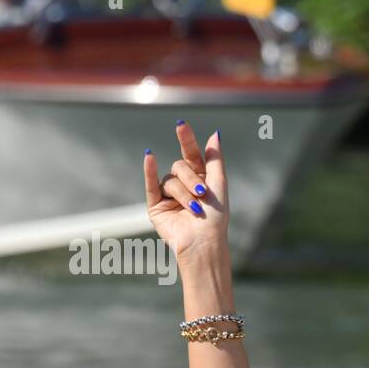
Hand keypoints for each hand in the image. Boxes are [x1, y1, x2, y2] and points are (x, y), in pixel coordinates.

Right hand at [142, 121, 227, 261]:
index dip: (187, 140)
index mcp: (201, 180)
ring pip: (170, 179)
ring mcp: (168, 195)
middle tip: (202, 194)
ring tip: (194, 209)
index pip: (192, 155)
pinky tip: (149, 156)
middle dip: (192, 179)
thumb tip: (214, 134)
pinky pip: (150, 184)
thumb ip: (215, 159)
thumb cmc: (216, 218)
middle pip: (180, 166)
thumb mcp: (219, 185)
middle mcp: (184, 185)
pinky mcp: (156, 205)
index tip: (181, 125)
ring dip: (183, 193)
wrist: (204, 243)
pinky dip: (149, 170)